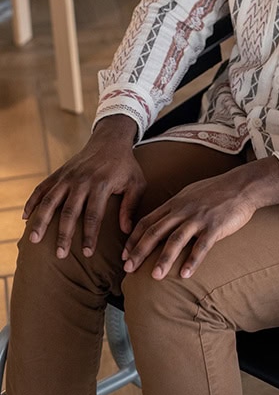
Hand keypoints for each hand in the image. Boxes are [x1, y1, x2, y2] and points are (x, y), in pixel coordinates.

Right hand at [24, 115, 144, 258]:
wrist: (110, 140)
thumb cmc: (126, 166)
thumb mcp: (136, 183)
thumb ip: (131, 206)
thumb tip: (126, 231)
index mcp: (102, 184)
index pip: (94, 215)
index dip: (90, 235)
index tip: (87, 253)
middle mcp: (82, 180)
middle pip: (69, 211)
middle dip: (64, 234)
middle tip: (60, 254)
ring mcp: (67, 176)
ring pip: (50, 200)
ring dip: (41, 221)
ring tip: (35, 240)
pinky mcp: (59, 173)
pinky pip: (42, 188)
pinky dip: (32, 201)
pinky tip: (25, 217)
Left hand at [122, 156, 278, 278]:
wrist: (243, 185)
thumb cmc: (217, 191)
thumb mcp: (190, 193)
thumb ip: (175, 207)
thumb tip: (162, 220)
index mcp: (175, 203)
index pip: (147, 221)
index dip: (134, 239)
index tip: (124, 255)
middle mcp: (183, 210)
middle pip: (156, 232)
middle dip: (140, 251)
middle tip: (129, 269)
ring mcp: (199, 218)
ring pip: (176, 240)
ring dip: (163, 259)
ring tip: (154, 276)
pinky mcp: (215, 226)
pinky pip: (201, 245)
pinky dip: (192, 260)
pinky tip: (185, 274)